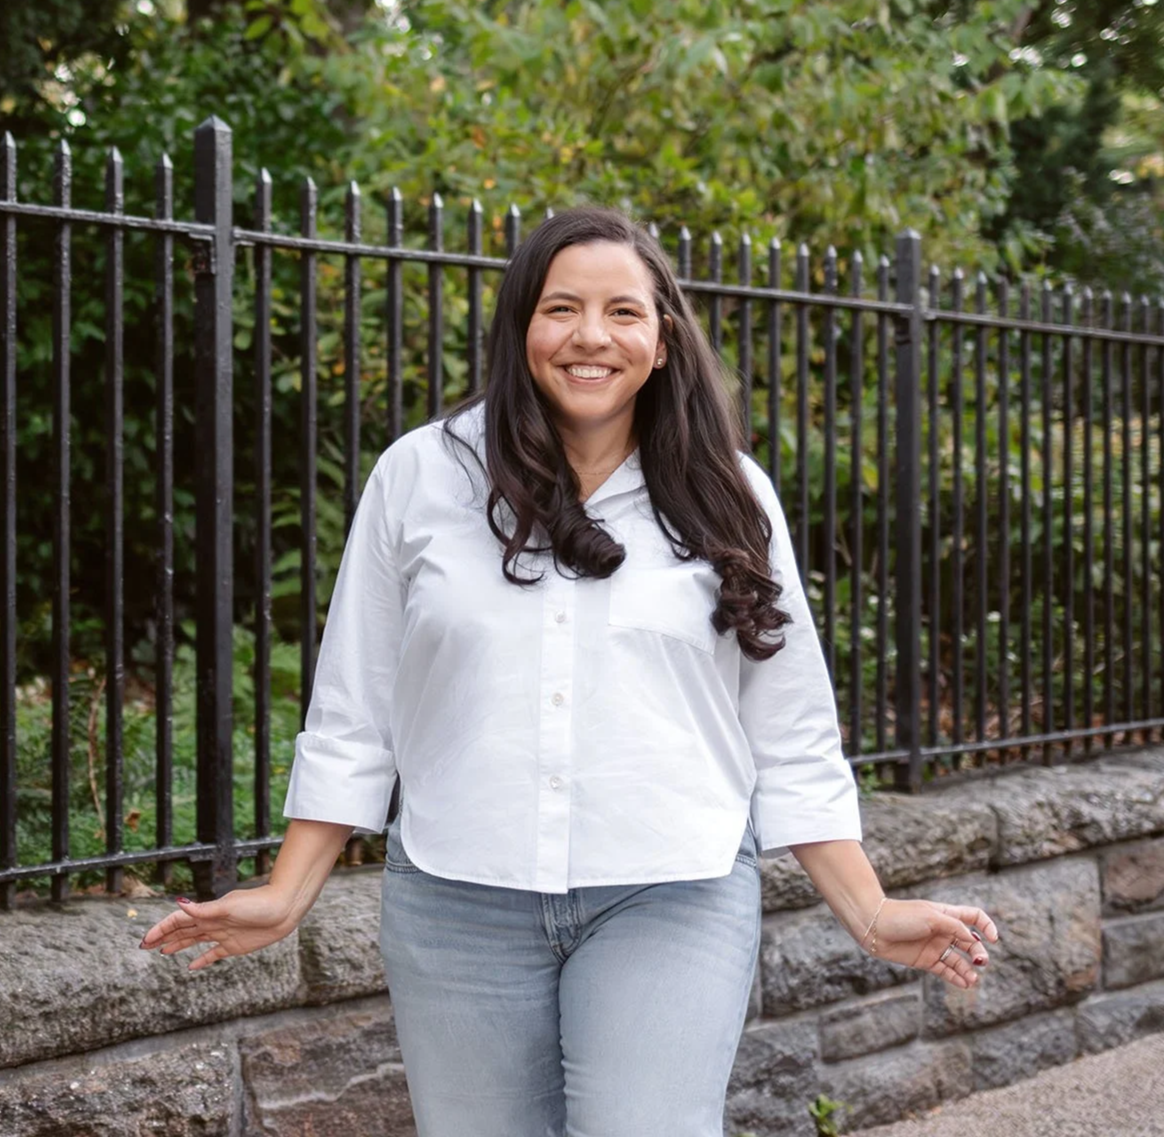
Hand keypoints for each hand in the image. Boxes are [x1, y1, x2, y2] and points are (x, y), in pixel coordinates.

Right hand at [138, 885, 299, 970]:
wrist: (284, 909)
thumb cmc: (259, 903)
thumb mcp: (229, 906)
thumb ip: (204, 910)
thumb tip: (179, 904)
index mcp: (209, 912)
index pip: (179, 921)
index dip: (162, 929)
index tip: (145, 939)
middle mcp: (213, 923)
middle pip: (183, 931)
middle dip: (164, 937)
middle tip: (145, 946)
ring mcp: (223, 934)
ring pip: (195, 941)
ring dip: (178, 945)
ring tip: (162, 951)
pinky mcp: (235, 945)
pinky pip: (214, 954)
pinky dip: (202, 960)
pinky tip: (191, 966)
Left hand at [864, 898, 998, 989]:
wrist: (874, 926)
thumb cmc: (902, 916)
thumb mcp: (931, 917)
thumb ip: (954, 927)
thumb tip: (973, 939)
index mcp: (946, 915)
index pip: (974, 917)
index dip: (986, 926)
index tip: (993, 939)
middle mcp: (943, 931)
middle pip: (970, 942)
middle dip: (978, 953)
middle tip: (979, 961)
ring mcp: (935, 946)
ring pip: (959, 960)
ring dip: (968, 969)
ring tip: (972, 979)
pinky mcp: (925, 960)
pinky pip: (946, 971)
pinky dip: (956, 978)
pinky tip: (965, 983)